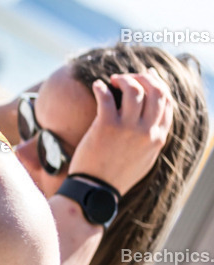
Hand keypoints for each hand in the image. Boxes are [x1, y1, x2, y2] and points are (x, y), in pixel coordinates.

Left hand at [66, 68, 173, 195]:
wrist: (97, 189)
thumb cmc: (116, 173)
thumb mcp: (145, 156)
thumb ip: (151, 137)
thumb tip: (149, 117)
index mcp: (159, 137)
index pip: (168, 103)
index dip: (159, 84)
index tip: (148, 74)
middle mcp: (147, 131)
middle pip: (156, 92)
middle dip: (143, 77)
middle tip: (126, 77)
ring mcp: (128, 129)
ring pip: (135, 90)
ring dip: (124, 79)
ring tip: (111, 81)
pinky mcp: (106, 126)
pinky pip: (107, 97)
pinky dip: (101, 87)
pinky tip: (97, 86)